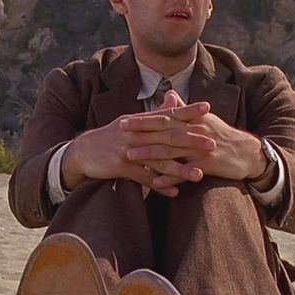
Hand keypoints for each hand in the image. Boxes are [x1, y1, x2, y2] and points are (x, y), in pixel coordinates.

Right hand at [62, 96, 212, 196]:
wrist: (81, 152)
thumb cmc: (110, 138)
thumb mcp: (130, 123)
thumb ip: (153, 115)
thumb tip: (173, 102)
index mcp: (140, 121)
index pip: (167, 114)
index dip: (187, 110)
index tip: (208, 107)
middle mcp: (136, 133)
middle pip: (167, 136)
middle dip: (191, 140)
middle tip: (212, 144)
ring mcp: (128, 150)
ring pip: (158, 159)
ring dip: (180, 168)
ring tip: (199, 175)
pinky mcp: (121, 167)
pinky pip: (144, 178)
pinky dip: (160, 185)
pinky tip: (175, 192)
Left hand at [121, 100, 266, 188]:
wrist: (248, 153)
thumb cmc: (223, 136)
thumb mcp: (205, 119)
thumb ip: (184, 109)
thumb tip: (169, 95)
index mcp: (193, 119)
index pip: (164, 117)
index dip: (144, 119)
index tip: (124, 120)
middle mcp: (195, 130)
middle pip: (164, 131)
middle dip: (141, 132)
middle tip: (120, 134)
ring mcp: (201, 147)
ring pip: (171, 150)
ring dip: (150, 154)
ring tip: (131, 157)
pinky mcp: (208, 163)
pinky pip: (185, 172)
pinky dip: (170, 177)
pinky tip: (155, 182)